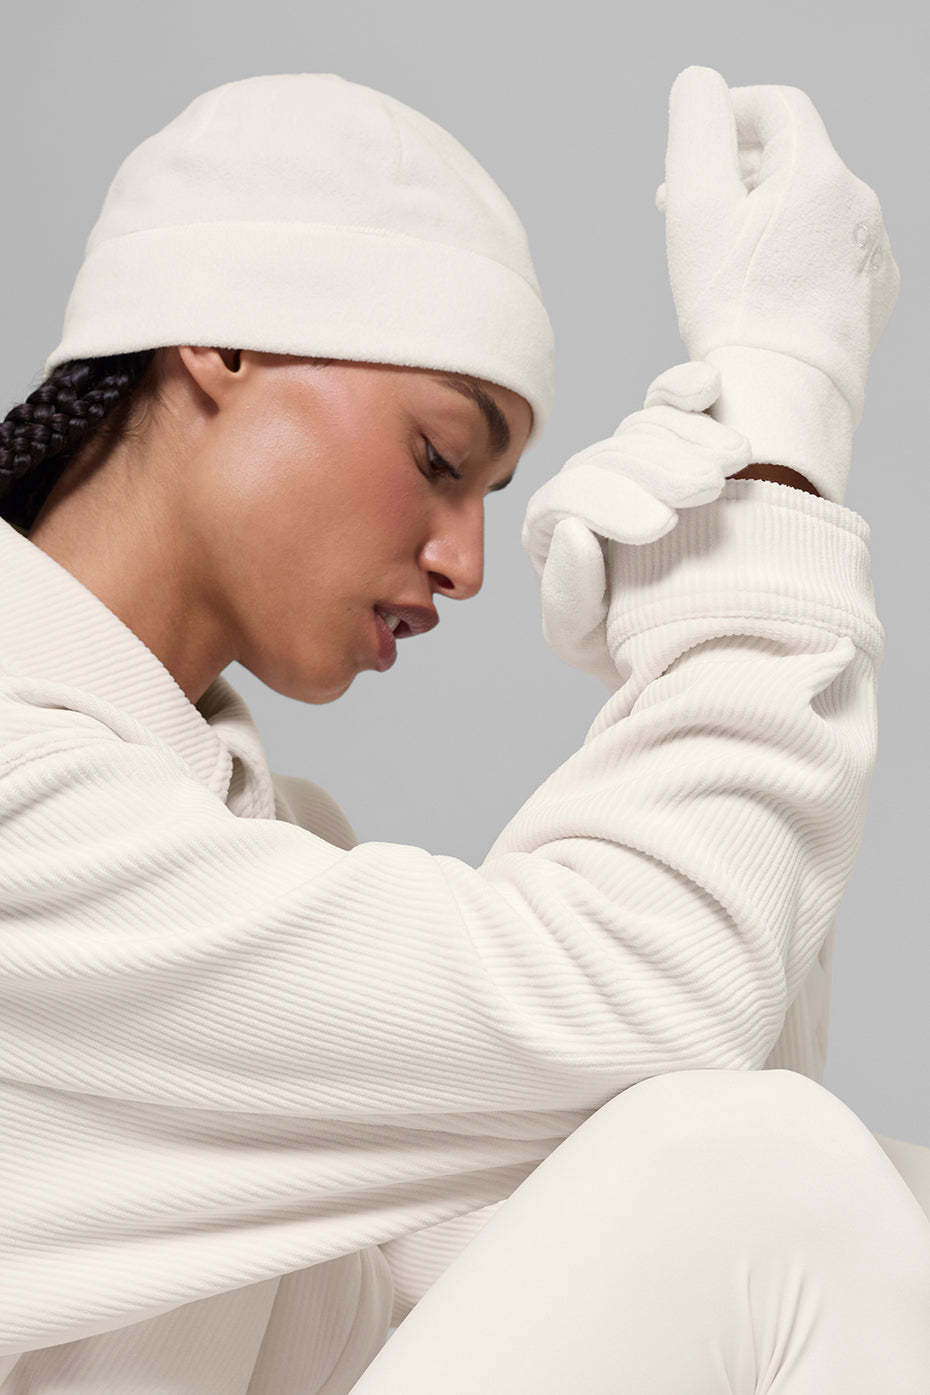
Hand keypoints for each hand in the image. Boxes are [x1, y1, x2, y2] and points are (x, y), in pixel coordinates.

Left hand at [520, 359, 750, 687]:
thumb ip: (568, 600)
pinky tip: (709, 389)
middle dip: (658, 469)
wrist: (694, 645)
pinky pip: (667, 403)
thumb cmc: (628, 650)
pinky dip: (685, 390)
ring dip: (688, 438)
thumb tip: (575, 533)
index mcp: (553, 532)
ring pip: (644, 429)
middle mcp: (587, 489)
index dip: (611, 505)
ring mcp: (629, 461)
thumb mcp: (586, 643)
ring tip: (733, 462)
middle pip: (612, 458)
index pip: (568, 500)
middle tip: (707, 488)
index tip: (662, 525)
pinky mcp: (670, 442)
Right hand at [655, 66, 900, 504]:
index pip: (777, 106)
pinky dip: (793, 255)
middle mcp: (856, 201)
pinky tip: (761, 290)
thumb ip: (695, 129)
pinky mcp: (871, 294)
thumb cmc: (733, 312)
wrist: (785, 400)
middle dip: (738, 171)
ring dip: (764, 216)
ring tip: (718, 255)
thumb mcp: (696, 207)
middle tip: (683, 207)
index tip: (693, 146)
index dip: (730, 114)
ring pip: (811, 209)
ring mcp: (870, 250)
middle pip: (794, 160)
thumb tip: (699, 84)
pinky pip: (829, 253)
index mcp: (816, 171)